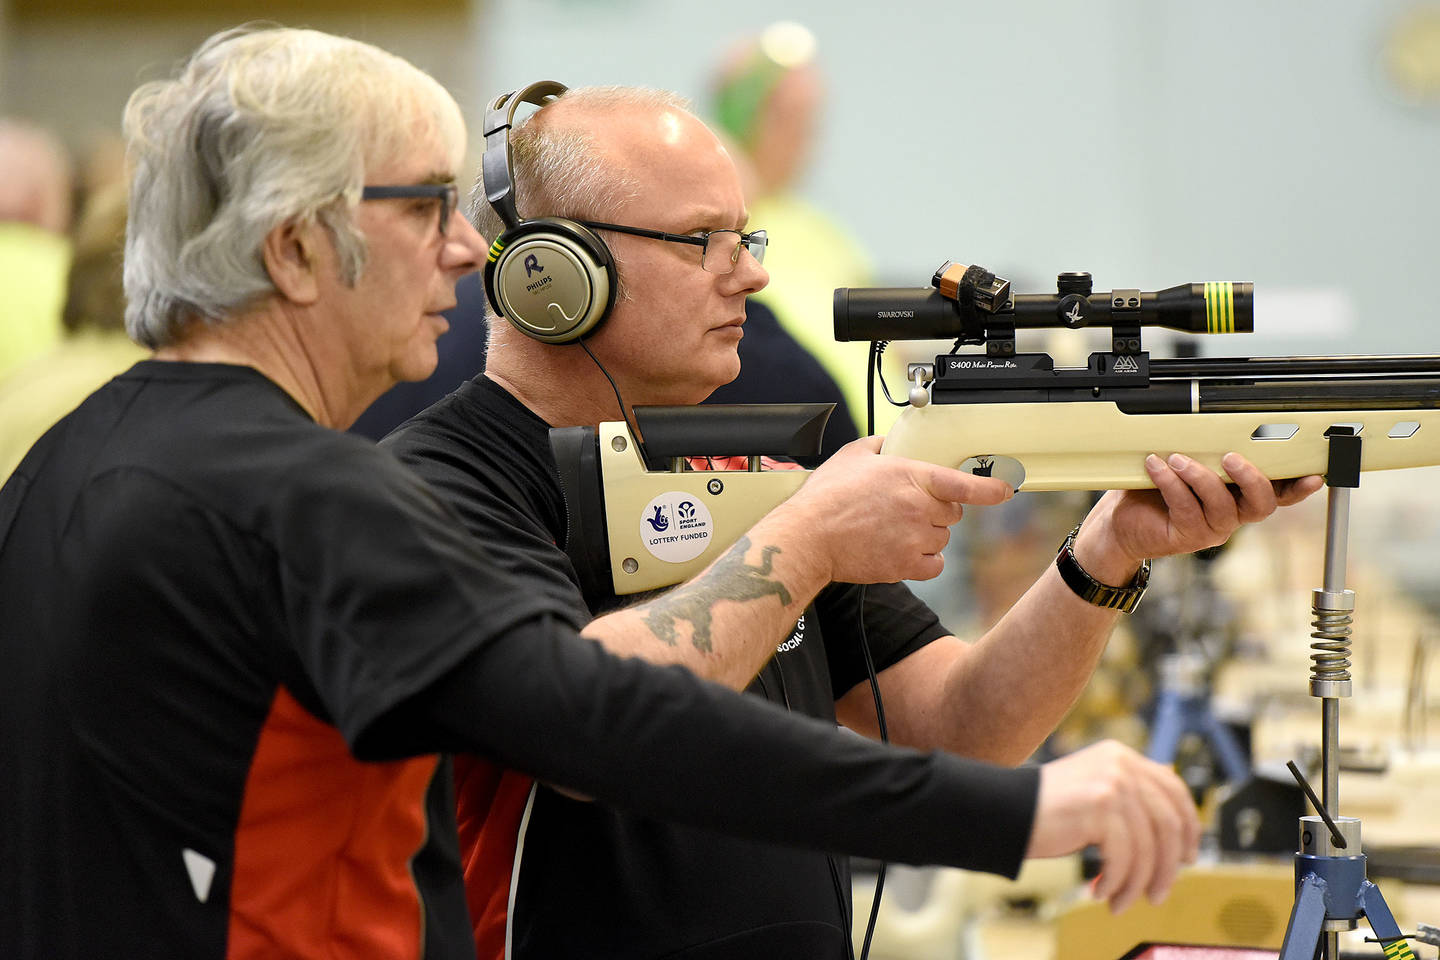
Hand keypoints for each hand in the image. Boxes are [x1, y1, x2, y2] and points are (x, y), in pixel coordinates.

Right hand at [780, 436, 1013, 583]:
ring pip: (942, 539)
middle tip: (909, 510)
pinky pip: (933, 565)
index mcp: (909, 476)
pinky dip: (924, 560)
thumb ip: (879, 446)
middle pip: (952, 514)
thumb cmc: (825, 498)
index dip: (990, 489)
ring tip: (896, 531)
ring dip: (927, 536)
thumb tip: (891, 443)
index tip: (1006, 490)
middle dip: (937, 511)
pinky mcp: (905, 565)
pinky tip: (903, 551)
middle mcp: (917, 507)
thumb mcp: (852, 456)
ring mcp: (913, 538)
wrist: (808, 538)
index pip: (963, 484)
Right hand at [1027, 740, 1198, 912]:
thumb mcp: (1096, 796)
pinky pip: (1124, 856)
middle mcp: (1121, 764)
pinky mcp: (1099, 804)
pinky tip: (1100, 891)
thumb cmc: (1047, 811)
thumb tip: (1176, 844)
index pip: (1174, 789)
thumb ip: (1131, 804)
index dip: (1189, 827)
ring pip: (1148, 846)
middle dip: (1167, 867)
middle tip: (1157, 894)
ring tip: (1121, 901)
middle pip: (1168, 822)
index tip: (1189, 857)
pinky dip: (1116, 881)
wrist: (1004, 811)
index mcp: (1123, 756)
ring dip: (1138, 883)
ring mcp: (1112, 782)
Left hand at [1073, 451, 1322, 582]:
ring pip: (1221, 505)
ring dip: (1200, 476)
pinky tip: (1156, 466)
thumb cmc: (1155, 489)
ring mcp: (1210, 529)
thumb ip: (1208, 451)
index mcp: (1240, 497)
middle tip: (1231, 457)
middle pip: (1261, 504)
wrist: (1122, 521)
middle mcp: (1232, 516)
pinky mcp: (1185, 536)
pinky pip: (1185, 507)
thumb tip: (1219, 421)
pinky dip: (1171, 482)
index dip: (1299, 487)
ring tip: (1177, 458)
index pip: (1279, 494)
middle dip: (1251, 478)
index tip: (1313, 474)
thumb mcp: (1187, 464)